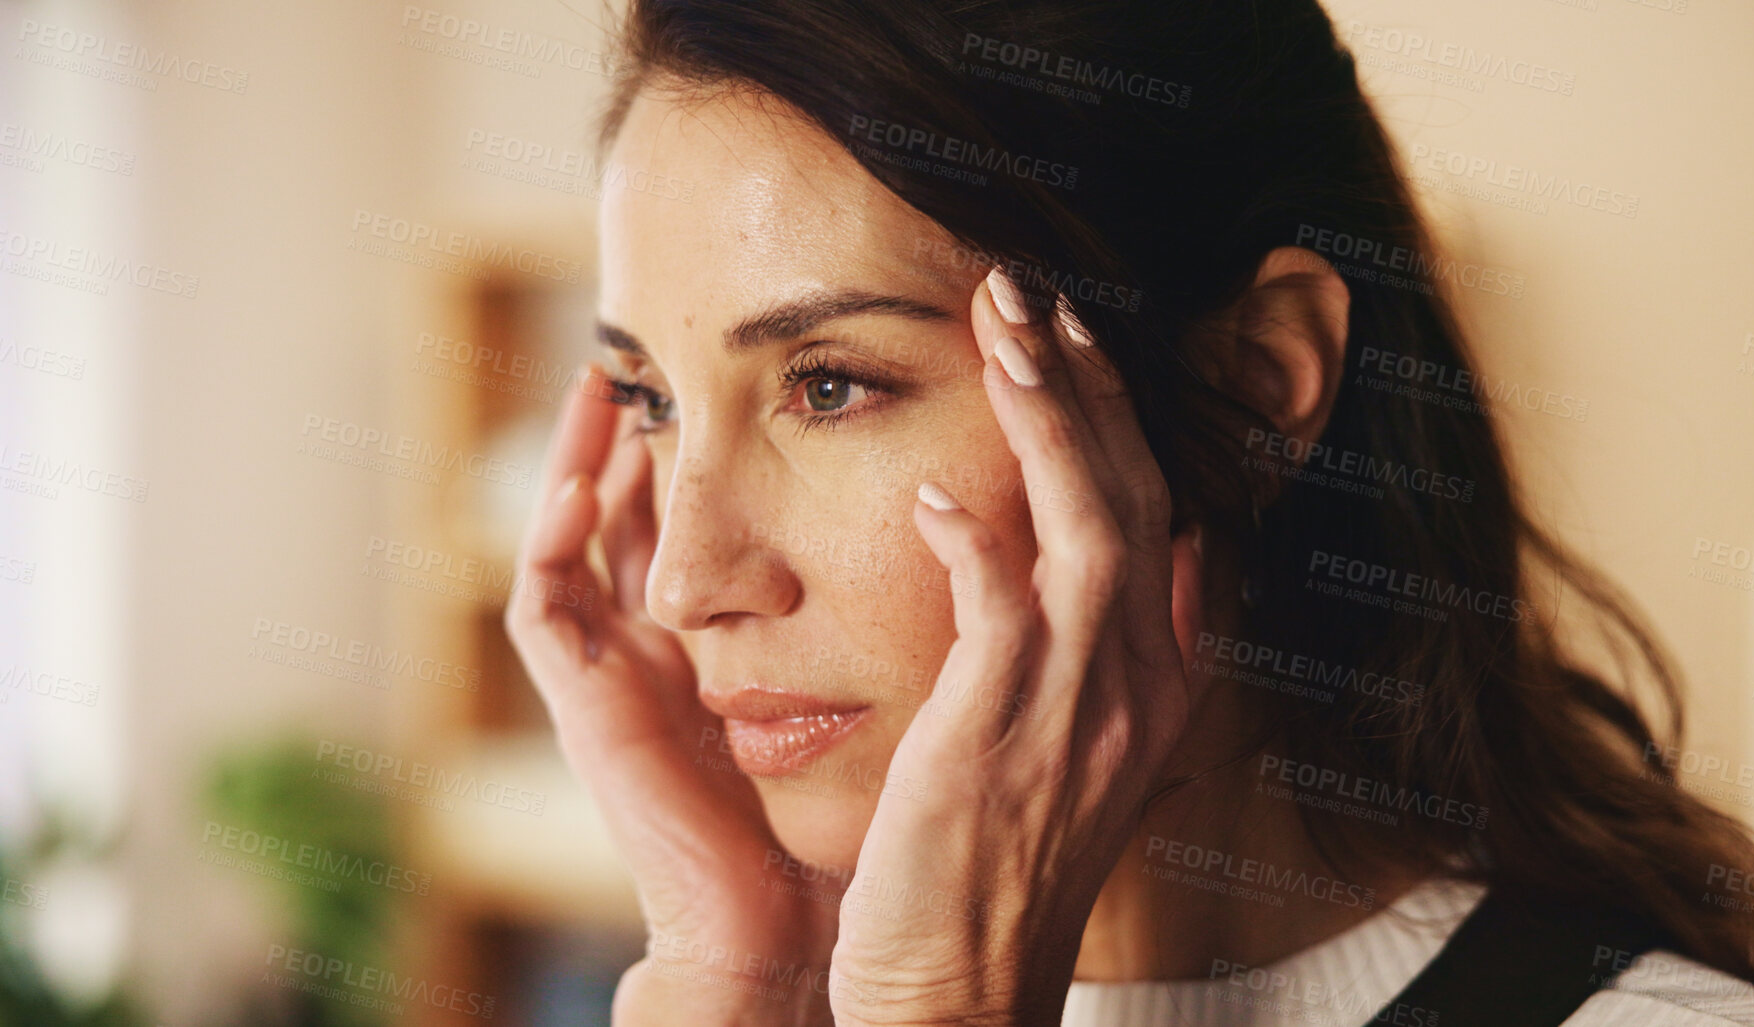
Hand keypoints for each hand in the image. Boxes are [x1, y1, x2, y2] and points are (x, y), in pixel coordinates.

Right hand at [505, 365, 842, 1025]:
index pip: (713, 518)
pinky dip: (555, 536)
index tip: (749, 371)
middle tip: (661, 344)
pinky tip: (588, 474)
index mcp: (733, 643)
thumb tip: (977, 535)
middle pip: (639, 511)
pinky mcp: (585, 703)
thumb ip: (905, 618)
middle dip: (646, 429)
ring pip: (579, 537)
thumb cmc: (851, 815)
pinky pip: (546, 603)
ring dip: (586, 455)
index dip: (719, 446)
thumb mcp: (881, 691)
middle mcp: (665, 646)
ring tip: (609, 375)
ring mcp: (616, 672)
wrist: (800, 920)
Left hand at [827, 274, 1207, 1025]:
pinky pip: (1002, 604)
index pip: (1157, 511)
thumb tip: (1177, 567)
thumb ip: (1131, 655)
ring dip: (1046, 415)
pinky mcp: (1003, 730)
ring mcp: (1079, 705)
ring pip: (1088, 522)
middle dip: (1084, 382)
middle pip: (1132, 493)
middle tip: (1030, 292)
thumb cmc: (1000, 866)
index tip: (1076, 338)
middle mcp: (1138, 681)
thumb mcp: (1090, 755)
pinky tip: (939, 490)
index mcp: (1158, 678)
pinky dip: (977, 537)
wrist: (964, 987)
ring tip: (1001, 326)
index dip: (1119, 416)